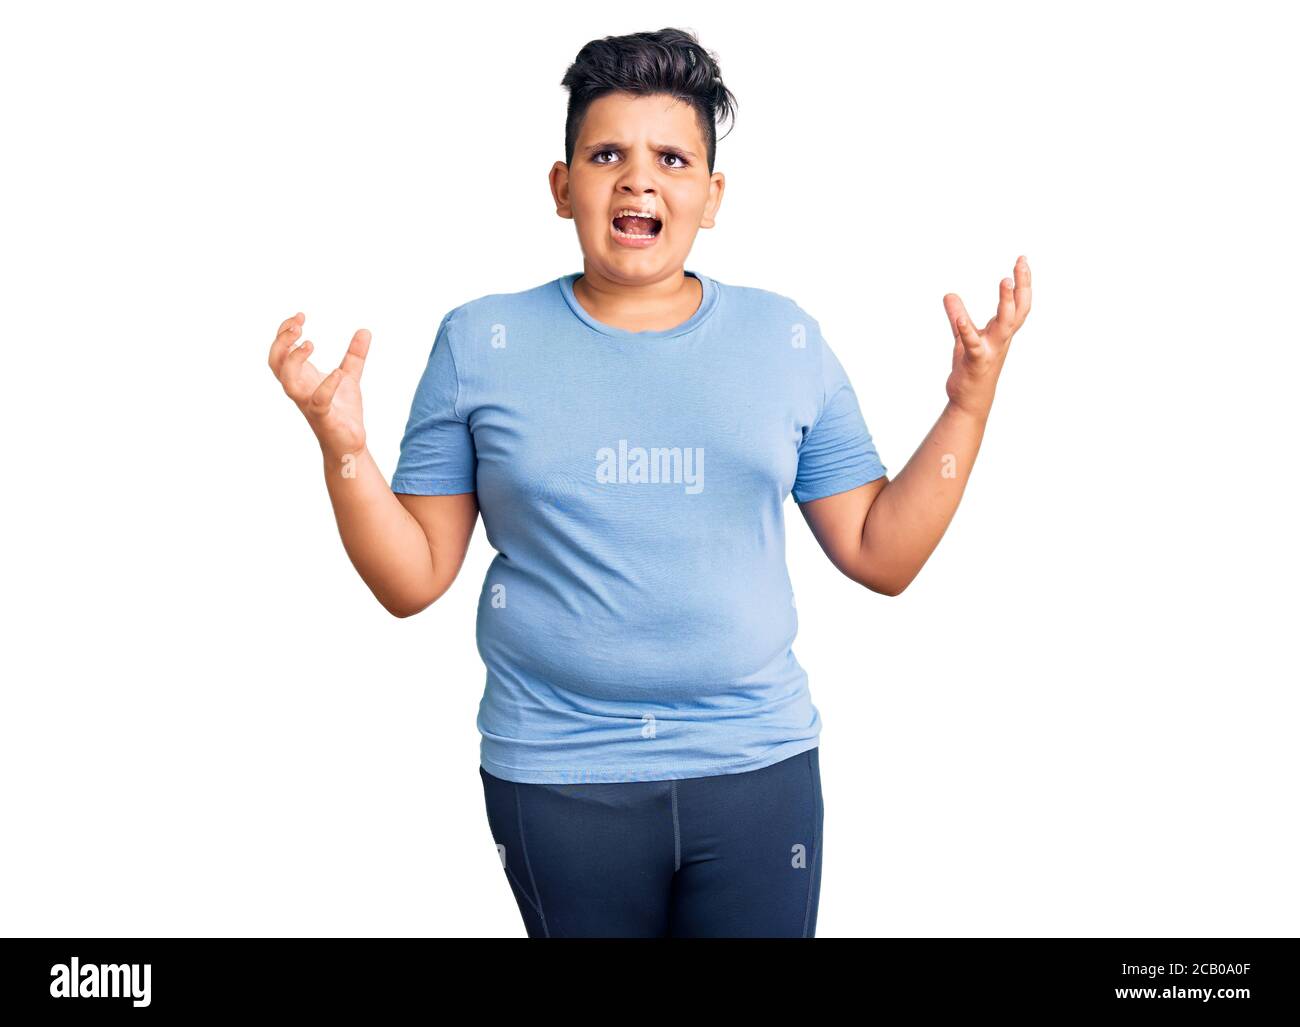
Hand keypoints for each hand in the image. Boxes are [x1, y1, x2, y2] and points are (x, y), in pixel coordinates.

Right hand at [267, 312, 370, 457]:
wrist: (349, 443)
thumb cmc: (342, 411)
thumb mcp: (350, 377)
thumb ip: (354, 355)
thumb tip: (365, 330)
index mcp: (302, 377)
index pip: (280, 351)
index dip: (284, 332)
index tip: (300, 316)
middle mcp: (300, 389)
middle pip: (275, 362)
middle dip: (281, 342)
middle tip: (298, 325)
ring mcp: (308, 403)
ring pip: (288, 382)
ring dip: (294, 361)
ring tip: (310, 344)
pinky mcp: (323, 417)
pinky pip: (318, 401)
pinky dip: (326, 386)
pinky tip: (337, 373)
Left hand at [943, 256, 1031, 418]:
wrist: (970, 400)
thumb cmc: (972, 368)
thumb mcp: (963, 338)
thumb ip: (958, 316)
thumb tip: (948, 294)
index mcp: (1001, 332)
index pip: (1018, 304)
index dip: (1023, 283)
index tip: (1022, 260)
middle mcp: (1001, 339)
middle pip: (1018, 309)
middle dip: (1022, 286)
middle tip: (1020, 263)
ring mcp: (990, 350)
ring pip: (1004, 324)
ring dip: (1006, 302)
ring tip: (1005, 281)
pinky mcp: (975, 362)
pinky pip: (973, 344)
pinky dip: (966, 331)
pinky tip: (959, 320)